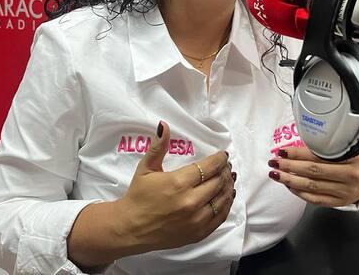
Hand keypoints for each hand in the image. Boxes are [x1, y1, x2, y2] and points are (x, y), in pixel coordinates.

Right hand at [115, 121, 234, 251]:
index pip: (209, 167)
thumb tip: (164, 125)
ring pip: (222, 199)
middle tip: (225, 166)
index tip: (223, 155)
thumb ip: (159, 146)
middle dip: (224, 171)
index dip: (219, 159)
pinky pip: (220, 218)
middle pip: (218, 182)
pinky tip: (226, 197)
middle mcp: (190, 201)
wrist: (130, 228)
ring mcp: (195, 220)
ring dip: (228, 186)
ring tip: (228, 178)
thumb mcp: (146, 168)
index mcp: (178, 183)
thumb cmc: (138, 196)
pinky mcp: (197, 233)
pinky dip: (226, 205)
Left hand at [268, 146, 358, 206]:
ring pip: (311, 186)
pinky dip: (300, 193)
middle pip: (312, 172)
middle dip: (289, 167)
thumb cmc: (358, 163)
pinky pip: (315, 199)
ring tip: (277, 174)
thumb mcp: (350, 150)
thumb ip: (329, 149)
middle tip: (275, 162)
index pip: (318, 157)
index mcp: (350, 160)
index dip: (298, 154)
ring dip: (290, 180)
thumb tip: (299, 146)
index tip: (283, 151)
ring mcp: (343, 192)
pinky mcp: (339, 202)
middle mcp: (348, 177)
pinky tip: (290, 186)